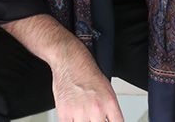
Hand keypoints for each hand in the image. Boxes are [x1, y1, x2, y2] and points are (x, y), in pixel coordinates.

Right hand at [0, 14, 123, 121]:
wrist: (70, 60)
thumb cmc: (87, 71)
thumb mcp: (106, 88)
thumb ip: (109, 108)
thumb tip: (108, 120)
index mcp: (110, 102)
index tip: (108, 121)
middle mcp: (97, 108)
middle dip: (96, 121)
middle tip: (92, 116)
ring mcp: (80, 112)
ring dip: (82, 121)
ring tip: (81, 113)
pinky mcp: (65, 113)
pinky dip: (70, 121)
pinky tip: (72, 116)